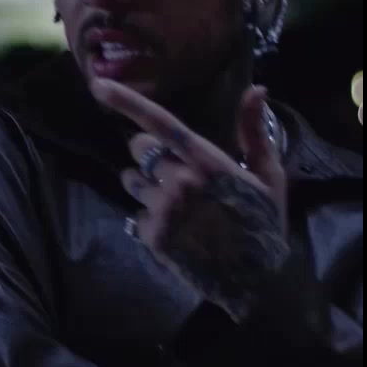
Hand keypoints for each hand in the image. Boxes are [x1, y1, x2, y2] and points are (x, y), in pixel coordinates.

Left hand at [90, 78, 290, 321]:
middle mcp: (181, 181)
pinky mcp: (153, 236)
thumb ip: (254, 130)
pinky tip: (177, 230)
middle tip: (174, 174)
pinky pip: (136, 213)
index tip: (98, 85)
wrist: (256, 280)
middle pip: (139, 148)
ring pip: (132, 180)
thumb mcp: (268, 175)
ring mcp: (164, 210)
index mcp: (208, 161)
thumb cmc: (264, 222)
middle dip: (149, 154)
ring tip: (177, 206)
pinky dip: (151, 219)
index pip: (161, 123)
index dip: (126, 102)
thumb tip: (257, 88)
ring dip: (146, 187)